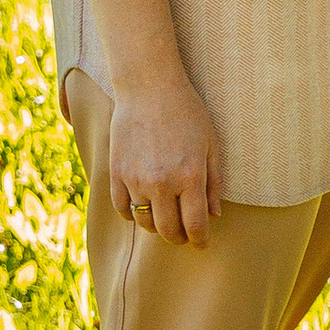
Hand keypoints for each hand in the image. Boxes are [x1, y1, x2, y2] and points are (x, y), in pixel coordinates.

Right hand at [107, 63, 221, 246]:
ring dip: (156, 227)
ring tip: (165, 218)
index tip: (201, 243)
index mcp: (190, 176)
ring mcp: (136, 179)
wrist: (148, 87)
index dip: (200, 240)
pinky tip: (143, 206)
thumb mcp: (210, 144)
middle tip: (185, 234)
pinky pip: (123, 209)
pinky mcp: (116, 173)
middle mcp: (162, 183)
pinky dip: (133, 214)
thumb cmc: (186, 112)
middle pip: (169, 231)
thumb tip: (214, 215)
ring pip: (145, 223)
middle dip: (180, 238)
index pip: (195, 225)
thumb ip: (214, 182)